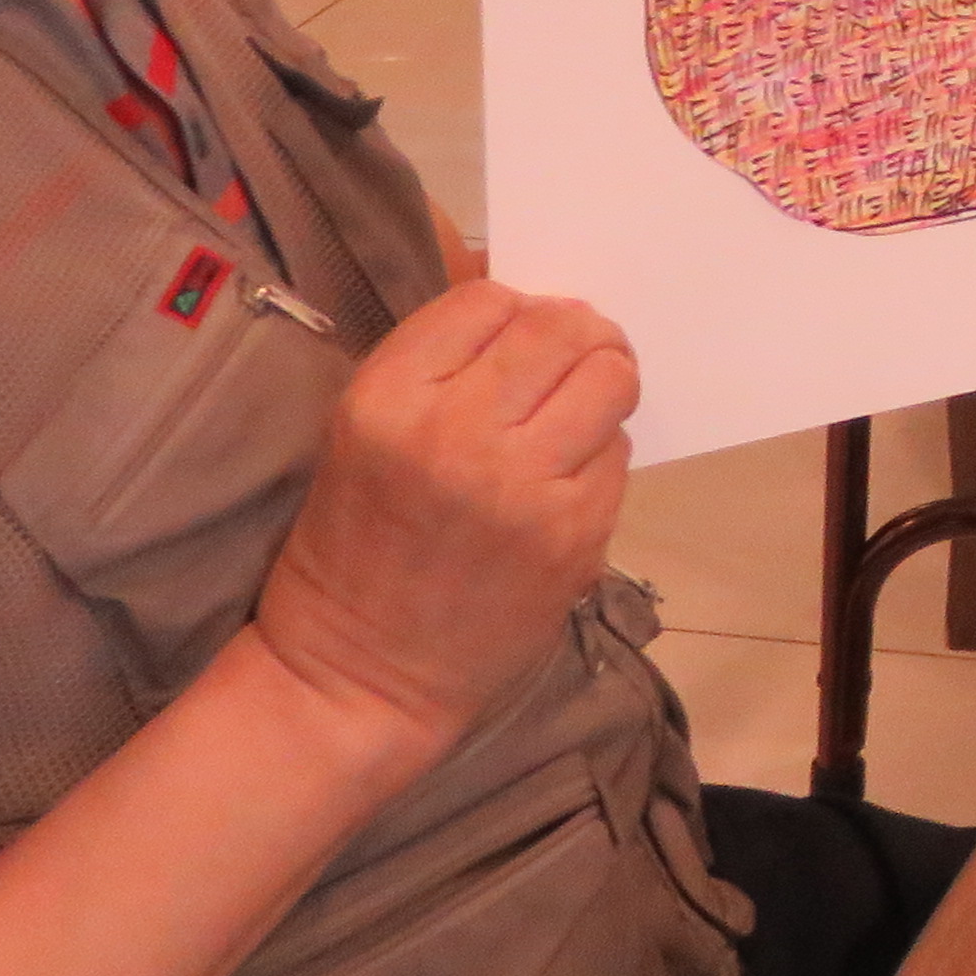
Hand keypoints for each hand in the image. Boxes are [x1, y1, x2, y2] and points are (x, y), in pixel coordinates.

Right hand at [255, 282, 635, 757]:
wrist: (357, 676)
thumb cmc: (356, 545)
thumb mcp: (364, 433)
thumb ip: (440, 364)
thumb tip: (530, 300)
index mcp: (388, 399)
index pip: (488, 299)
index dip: (510, 313)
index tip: (511, 341)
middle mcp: (456, 433)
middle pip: (562, 328)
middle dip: (575, 335)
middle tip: (570, 360)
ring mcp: (523, 487)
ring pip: (610, 378)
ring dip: (601, 385)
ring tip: (574, 414)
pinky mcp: (574, 535)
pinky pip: (619, 452)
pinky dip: (601, 455)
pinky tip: (564, 481)